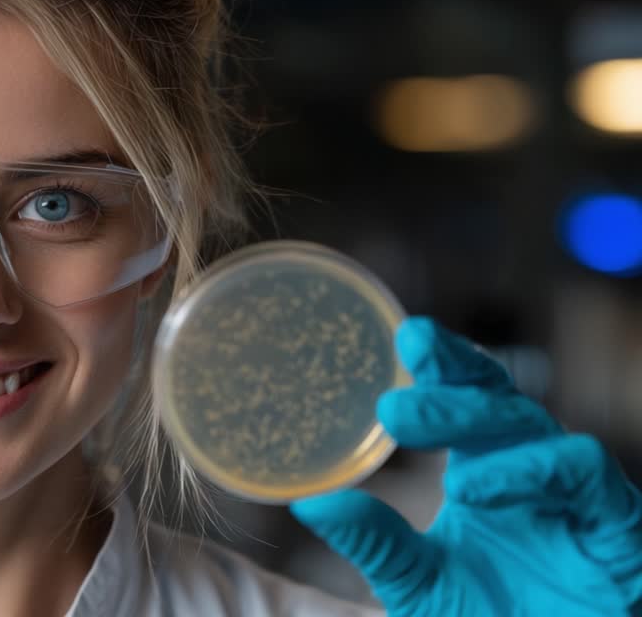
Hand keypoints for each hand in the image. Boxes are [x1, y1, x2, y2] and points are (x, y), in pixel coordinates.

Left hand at [289, 317, 641, 616]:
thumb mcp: (419, 585)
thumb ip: (375, 543)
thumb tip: (310, 501)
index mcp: (488, 475)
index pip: (468, 403)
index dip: (444, 366)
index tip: (402, 337)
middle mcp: (534, 477)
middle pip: (501, 398)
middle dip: (458, 366)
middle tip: (410, 345)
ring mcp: (577, 501)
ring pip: (536, 426)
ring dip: (472, 414)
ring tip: (403, 422)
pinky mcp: (619, 530)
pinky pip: (583, 473)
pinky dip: (528, 469)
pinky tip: (471, 484)